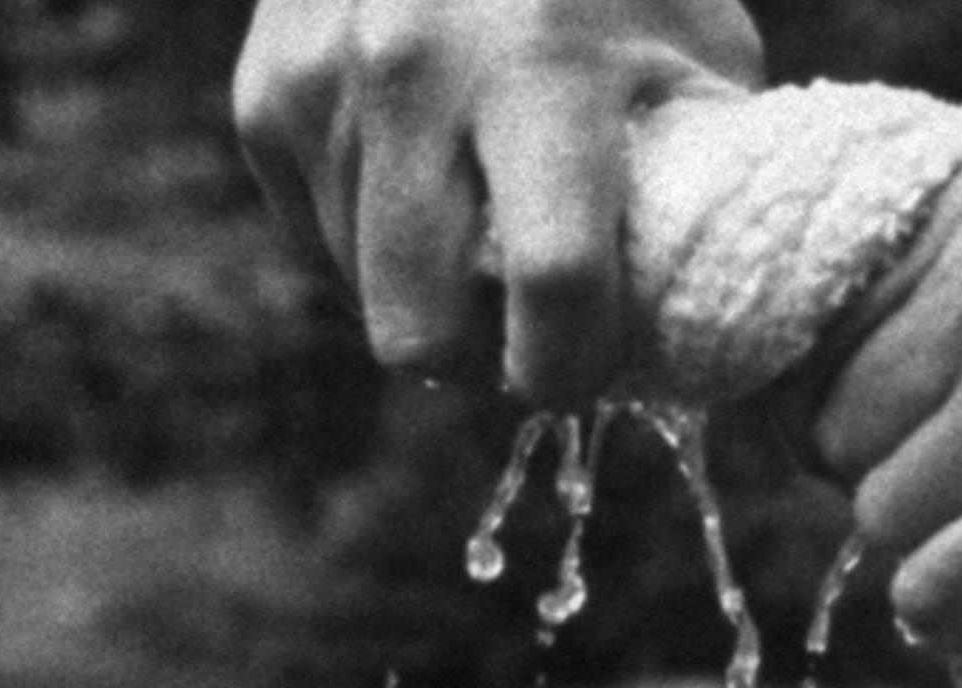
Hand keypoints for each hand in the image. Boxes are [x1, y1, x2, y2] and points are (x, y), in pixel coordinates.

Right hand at [233, 0, 763, 404]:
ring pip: (362, 295)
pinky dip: (375, 235)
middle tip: (526, 330)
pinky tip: (427, 169)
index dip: (575, 364)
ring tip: (483, 224)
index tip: (591, 368)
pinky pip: (317, 237)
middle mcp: (410, 71)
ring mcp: (319, 83)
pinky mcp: (263, 95)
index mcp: (541, 61)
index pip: (551, 285)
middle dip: (479, 360)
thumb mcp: (694, 45)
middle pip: (417, 330)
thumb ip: (697, 177)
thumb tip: (698, 315)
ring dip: (427, 293)